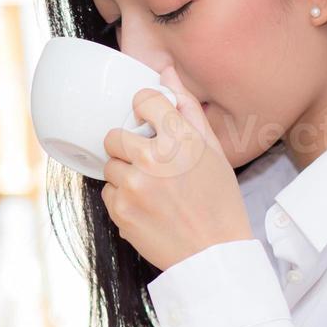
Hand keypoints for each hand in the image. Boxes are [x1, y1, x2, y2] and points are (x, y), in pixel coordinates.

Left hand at [101, 66, 252, 270]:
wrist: (215, 254)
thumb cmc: (218, 202)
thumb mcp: (213, 151)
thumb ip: (187, 109)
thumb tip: (165, 72)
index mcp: (182, 140)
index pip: (144, 99)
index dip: (143, 108)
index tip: (147, 119)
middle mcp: (155, 160)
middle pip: (115, 135)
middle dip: (127, 146)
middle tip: (148, 163)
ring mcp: (134, 186)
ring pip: (110, 165)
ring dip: (125, 173)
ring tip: (151, 189)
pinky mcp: (121, 211)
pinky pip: (108, 192)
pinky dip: (123, 198)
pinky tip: (147, 207)